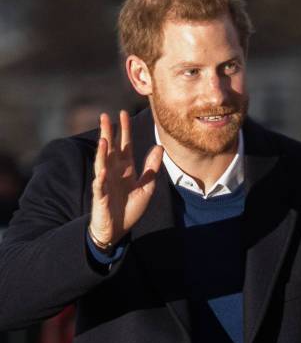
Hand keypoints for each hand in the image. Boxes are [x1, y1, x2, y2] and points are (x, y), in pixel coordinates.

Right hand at [89, 110, 163, 248]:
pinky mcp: (100, 197)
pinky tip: (102, 171)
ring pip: (102, 164)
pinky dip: (100, 179)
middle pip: (110, 149)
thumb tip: (159, 146)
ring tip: (103, 139)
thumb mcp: (146, 186)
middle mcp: (114, 172)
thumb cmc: (130, 208)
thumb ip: (152, 167)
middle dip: (107, 133)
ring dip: (102, 152)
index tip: (123, 113)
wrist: (119, 229)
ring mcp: (105, 183)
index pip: (124, 145)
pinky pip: (99, 187)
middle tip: (105, 115)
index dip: (124, 130)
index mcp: (126, 169)